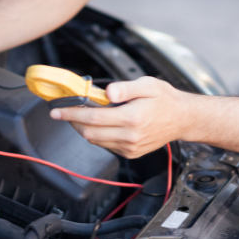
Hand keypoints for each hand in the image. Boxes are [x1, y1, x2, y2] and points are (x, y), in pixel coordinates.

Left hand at [50, 76, 192, 158]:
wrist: (182, 119)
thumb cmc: (164, 99)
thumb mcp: (147, 85)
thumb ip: (125, 88)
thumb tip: (107, 92)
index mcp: (132, 118)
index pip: (92, 117)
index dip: (71, 113)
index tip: (56, 110)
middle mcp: (129, 136)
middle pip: (89, 132)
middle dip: (73, 121)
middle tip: (64, 110)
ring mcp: (130, 147)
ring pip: (95, 141)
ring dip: (83, 128)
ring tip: (80, 114)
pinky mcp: (131, 153)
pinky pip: (105, 145)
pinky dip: (96, 135)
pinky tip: (98, 123)